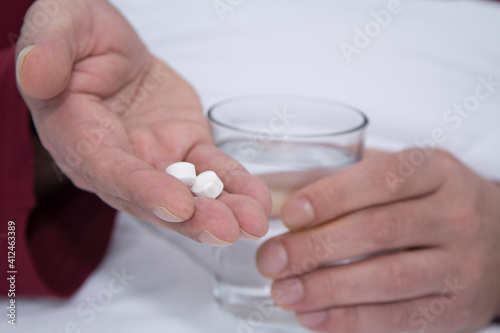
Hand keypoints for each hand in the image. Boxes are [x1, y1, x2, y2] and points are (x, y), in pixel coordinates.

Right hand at [16, 0, 270, 244]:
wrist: (107, 47)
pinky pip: (211, 170)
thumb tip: (36, 72)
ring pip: (187, 194)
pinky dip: (235, 185)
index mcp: (79, 136)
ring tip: (252, 223)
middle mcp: (116, 161)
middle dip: (191, 218)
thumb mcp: (58, 27)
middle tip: (227, 231)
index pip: (110, 171)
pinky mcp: (183, 148)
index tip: (178, 203)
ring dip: (220, 211)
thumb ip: (48, 50)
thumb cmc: (78, 38)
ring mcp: (153, 159)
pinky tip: (256, 201)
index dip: (144, 189)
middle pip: (153, 198)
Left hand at [257, 149, 499, 331]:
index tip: (289, 214)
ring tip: (284, 292)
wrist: (498, 241)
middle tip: (272, 259)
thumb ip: (336, 179)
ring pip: (388, 278)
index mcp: (434, 171)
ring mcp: (460, 264)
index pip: (381, 179)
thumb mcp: (395, 174)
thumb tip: (273, 193)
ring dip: (327, 289)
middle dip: (316, 247)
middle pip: (378, 230)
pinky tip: (313, 316)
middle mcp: (454, 215)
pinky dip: (349, 320)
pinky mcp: (455, 309)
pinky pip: (398, 318)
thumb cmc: (429, 201)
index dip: (330, 197)